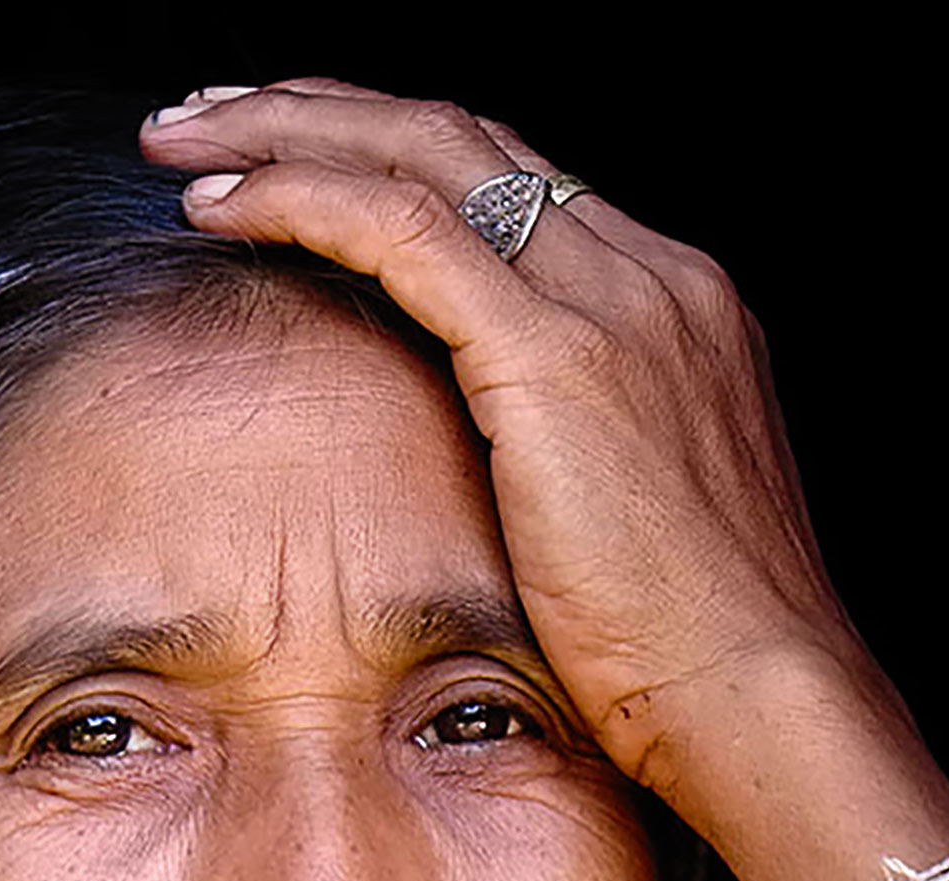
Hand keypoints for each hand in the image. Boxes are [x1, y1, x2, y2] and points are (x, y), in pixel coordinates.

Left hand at [139, 79, 888, 814]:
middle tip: (211, 111)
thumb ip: (579, 462)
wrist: (764, 705)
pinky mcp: (555, 357)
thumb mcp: (640, 530)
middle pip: (463, 135)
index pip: (516, 184)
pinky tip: (220, 208)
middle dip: (323, 107)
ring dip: (287, 131)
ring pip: (422, 152)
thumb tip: (500, 483)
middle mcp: (655, 275)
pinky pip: (399, 229)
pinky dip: (300, 200)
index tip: (298, 157)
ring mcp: (613, 303)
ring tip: (184, 136)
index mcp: (679, 310)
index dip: (396, 154)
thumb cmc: (700, 658)